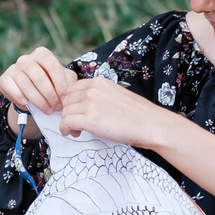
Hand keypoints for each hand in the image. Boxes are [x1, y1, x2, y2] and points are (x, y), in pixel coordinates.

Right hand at [0, 46, 77, 117]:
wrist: (31, 96)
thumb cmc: (51, 86)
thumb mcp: (63, 82)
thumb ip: (69, 82)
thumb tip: (71, 90)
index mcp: (42, 54)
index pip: (52, 66)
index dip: (59, 83)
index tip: (64, 97)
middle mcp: (26, 58)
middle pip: (38, 76)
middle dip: (49, 94)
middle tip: (56, 107)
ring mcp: (13, 68)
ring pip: (25, 83)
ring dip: (38, 99)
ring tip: (47, 110)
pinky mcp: (4, 79)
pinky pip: (11, 87)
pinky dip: (19, 96)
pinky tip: (27, 103)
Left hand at [54, 75, 172, 149]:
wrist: (150, 124)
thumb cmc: (136, 114)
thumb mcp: (114, 94)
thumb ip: (97, 95)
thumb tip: (82, 105)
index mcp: (98, 82)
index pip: (71, 88)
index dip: (70, 101)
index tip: (75, 111)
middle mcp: (92, 90)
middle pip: (66, 100)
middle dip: (68, 112)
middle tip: (76, 123)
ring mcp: (90, 104)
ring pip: (65, 112)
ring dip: (67, 122)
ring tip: (78, 130)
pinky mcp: (89, 119)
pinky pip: (66, 122)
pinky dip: (65, 129)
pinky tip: (73, 133)